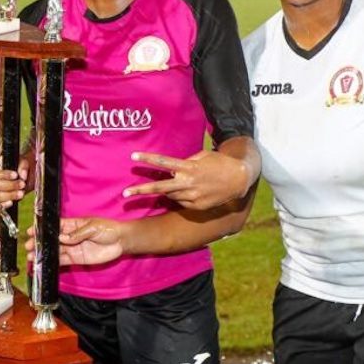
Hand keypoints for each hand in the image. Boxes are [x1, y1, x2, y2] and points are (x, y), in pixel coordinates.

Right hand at [0, 161, 27, 207]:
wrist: (14, 187)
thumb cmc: (14, 174)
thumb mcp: (20, 164)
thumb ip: (23, 165)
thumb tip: (22, 175)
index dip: (1, 174)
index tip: (15, 175)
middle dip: (8, 185)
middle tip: (22, 184)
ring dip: (7, 195)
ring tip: (20, 193)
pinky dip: (1, 205)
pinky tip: (11, 202)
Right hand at [21, 217, 128, 266]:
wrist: (121, 242)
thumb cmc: (108, 229)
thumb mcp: (93, 227)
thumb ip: (77, 234)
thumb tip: (62, 239)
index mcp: (73, 225)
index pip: (55, 226)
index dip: (43, 228)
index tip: (32, 231)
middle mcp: (71, 237)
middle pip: (52, 240)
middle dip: (40, 242)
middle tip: (29, 246)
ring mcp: (73, 248)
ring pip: (55, 251)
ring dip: (44, 253)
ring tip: (32, 256)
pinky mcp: (77, 258)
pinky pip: (62, 261)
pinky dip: (53, 262)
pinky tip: (44, 263)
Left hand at [124, 149, 251, 210]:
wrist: (239, 179)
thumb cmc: (219, 163)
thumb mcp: (202, 157)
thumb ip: (185, 163)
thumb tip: (172, 172)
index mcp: (188, 168)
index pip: (164, 163)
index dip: (148, 159)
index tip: (133, 156)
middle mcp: (188, 183)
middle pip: (159, 188)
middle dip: (141, 191)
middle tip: (125, 194)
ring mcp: (192, 197)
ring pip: (171, 195)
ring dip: (168, 190)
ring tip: (173, 185)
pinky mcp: (197, 206)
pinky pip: (182, 202)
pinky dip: (182, 196)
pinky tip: (191, 191)